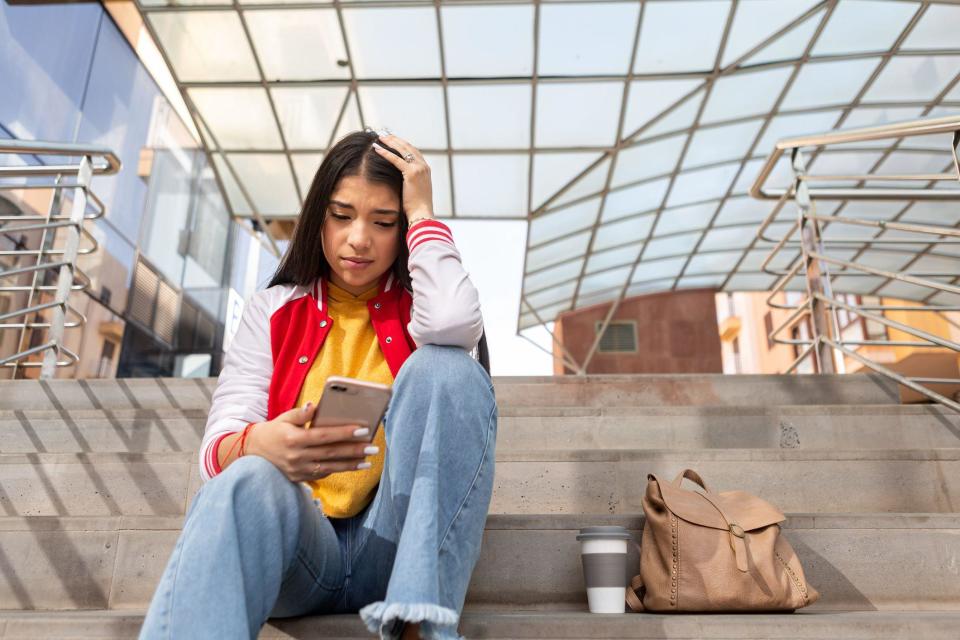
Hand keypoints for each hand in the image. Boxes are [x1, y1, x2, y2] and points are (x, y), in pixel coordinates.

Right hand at [246, 403, 377, 482]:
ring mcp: (298, 470)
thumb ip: (302, 413)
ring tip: (368, 461)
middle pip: (331, 453)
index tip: (363, 430)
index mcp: (294, 439)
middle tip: (373, 447)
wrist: (252, 452)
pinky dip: (338, 470)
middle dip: (354, 450)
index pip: (324, 436)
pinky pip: (322, 474)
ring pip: (330, 468)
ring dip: (351, 465)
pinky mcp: (299, 478)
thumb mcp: (284, 418)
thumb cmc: (273, 431)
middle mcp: (297, 456)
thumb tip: (317, 406)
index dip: (344, 433)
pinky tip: (352, 466)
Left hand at [371, 133, 434, 221]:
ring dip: (390, 142)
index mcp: (425, 170)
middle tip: (384, 134)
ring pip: (402, 150)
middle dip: (395, 139)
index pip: (413, 152)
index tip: (393, 139)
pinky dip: (385, 152)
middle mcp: (424, 166)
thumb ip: (411, 183)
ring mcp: (419, 169)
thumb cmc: (417, 208)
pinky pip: (396, 159)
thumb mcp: (416, 191)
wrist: (422, 214)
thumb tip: (401, 182)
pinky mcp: (411, 173)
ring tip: (379, 137)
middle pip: (408, 147)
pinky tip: (376, 148)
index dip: (402, 144)